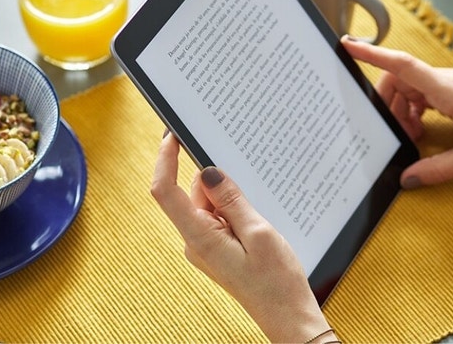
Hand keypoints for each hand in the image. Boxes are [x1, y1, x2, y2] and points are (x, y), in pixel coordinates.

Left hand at [151, 133, 332, 342]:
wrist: (286, 314)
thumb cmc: (276, 282)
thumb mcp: (258, 232)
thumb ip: (231, 200)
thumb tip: (208, 172)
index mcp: (199, 238)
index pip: (165, 192)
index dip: (165, 160)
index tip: (172, 137)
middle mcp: (195, 241)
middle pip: (193, 194)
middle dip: (218, 185)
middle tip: (247, 193)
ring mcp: (204, 245)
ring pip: (209, 204)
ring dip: (230, 202)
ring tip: (257, 223)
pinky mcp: (216, 247)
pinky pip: (218, 217)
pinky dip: (234, 212)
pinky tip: (254, 226)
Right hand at [342, 35, 452, 186]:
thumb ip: (439, 169)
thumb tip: (407, 179)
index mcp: (449, 90)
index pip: (402, 66)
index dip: (372, 54)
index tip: (347, 44)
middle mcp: (448, 82)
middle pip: (400, 80)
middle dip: (387, 102)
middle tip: (394, 131)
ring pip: (411, 88)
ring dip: (402, 110)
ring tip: (413, 136)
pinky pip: (425, 95)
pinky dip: (416, 111)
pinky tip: (424, 132)